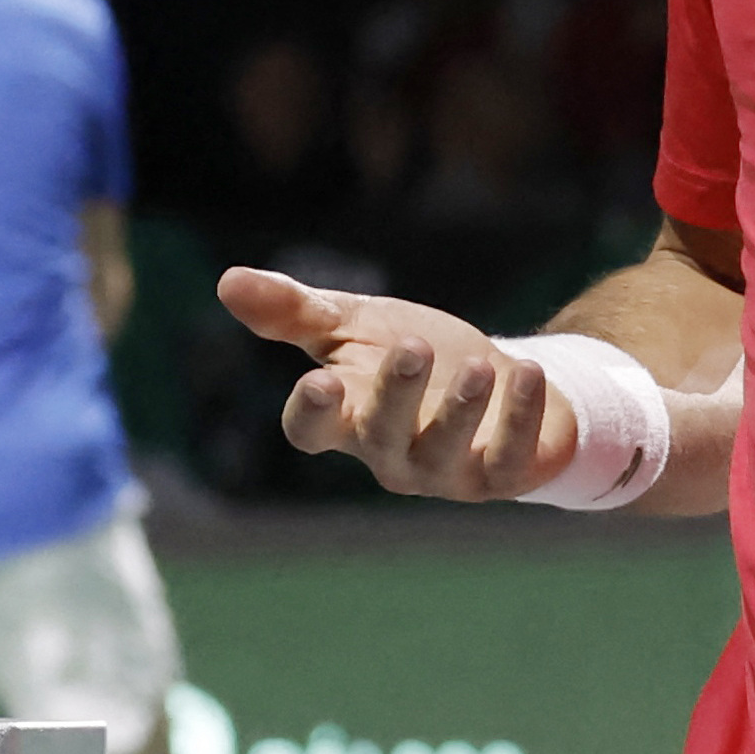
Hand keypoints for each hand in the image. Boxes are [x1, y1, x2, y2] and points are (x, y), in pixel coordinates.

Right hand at [217, 266, 570, 499]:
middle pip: (380, 435)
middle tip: (412, 347)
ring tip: (481, 367)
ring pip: (444, 453)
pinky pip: (510, 458)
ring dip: (463, 411)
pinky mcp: (501, 473)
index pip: (311, 429)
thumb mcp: (357, 324)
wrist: (498, 379)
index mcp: (346, 416)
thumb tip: (227, 280)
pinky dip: (522, 417)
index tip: (318, 383)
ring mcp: (445, 470)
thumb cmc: (417, 355)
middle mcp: (389, 452)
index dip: (311, 414)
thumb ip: (295, 311)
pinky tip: (528, 374)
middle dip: (396, 395)